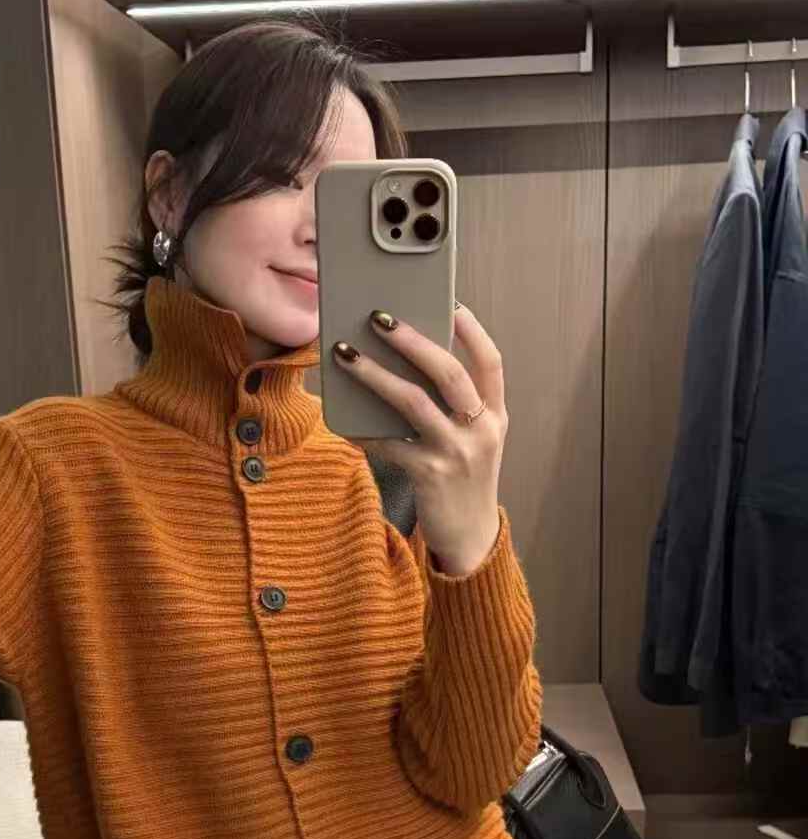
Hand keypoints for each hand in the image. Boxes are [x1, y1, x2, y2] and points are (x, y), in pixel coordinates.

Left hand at [336, 301, 507, 574]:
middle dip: (411, 340)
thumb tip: (403, 364)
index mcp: (495, 416)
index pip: (490, 361)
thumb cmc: (464, 480)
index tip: (448, 300)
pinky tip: (343, 419)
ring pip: (414, 402)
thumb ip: (454, 408)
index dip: (470, 329)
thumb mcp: (474, 441)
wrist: (471, 539)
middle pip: (448, 372)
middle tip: (378, 317)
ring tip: (346, 354)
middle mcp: (482, 430)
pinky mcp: (431, 475)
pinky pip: (389, 444)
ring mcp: (458, 453)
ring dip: (376, 374)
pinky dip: (363, 430)